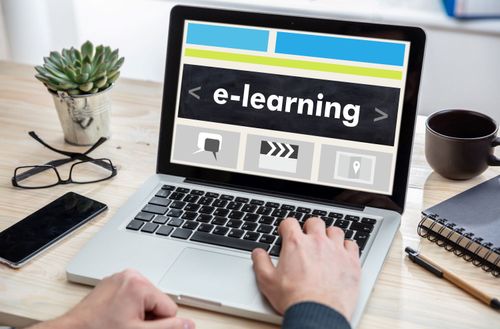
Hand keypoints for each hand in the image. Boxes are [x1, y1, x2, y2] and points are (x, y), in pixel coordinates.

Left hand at [31, 269, 194, 328]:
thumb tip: (190, 324)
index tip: (142, 327)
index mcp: (139, 284)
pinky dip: (128, 308)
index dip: (160, 324)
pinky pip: (132, 296)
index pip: (170, 308)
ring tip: (120, 322)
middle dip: (149, 317)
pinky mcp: (111, 283)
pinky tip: (116, 317)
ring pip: (145, 300)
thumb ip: (168, 328)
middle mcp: (130, 275)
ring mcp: (119, 278)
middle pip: (158, 301)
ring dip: (139, 313)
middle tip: (129, 326)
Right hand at [251, 217, 360, 320]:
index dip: (286, 227)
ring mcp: (336, 250)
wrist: (318, 313)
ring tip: (326, 243)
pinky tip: (342, 253)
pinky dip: (347, 246)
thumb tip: (258, 253)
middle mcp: (317, 242)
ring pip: (335, 230)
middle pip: (314, 222)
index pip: (290, 222)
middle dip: (309, 227)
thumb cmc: (294, 299)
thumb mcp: (267, 281)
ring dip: (329, 234)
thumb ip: (261, 262)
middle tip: (307, 237)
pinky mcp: (351, 261)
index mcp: (295, 244)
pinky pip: (352, 244)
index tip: (286, 233)